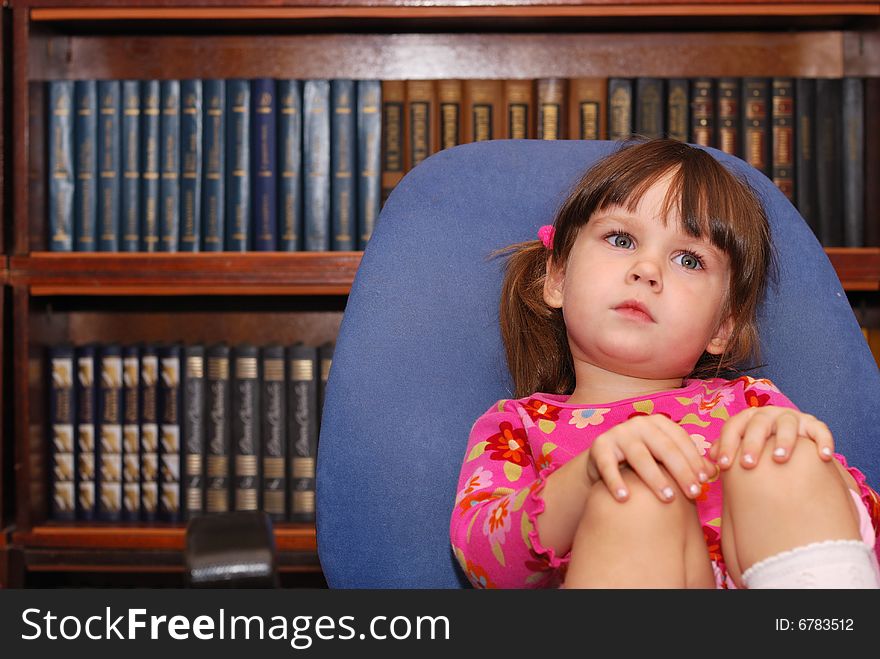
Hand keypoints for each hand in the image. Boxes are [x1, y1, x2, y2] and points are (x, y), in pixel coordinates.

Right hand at [585, 414, 714, 502]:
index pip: (681, 440)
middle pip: (664, 448)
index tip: (705, 481)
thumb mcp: (665, 459)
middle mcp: (638, 424)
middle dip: (681, 471)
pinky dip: (615, 482)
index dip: (694, 460)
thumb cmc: (643, 461)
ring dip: (655, 478)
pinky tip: (624, 498)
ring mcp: (618, 434)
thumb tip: (714, 472)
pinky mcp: (599, 447)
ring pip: (639, 456)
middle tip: (694, 493)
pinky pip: (608, 466)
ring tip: (667, 498)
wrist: (602, 462)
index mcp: (658, 423)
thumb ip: (688, 463)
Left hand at [710, 406, 834, 469]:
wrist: (789, 443)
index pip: (733, 427)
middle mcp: (768, 414)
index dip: (726, 445)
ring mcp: (791, 418)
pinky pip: (820, 430)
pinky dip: (823, 441)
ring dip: (783, 440)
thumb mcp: (741, 446)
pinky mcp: (813, 425)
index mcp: (747, 418)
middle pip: (758, 424)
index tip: (723, 466)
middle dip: (752, 443)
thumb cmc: (758, 447)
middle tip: (748, 464)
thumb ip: (726, 449)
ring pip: (787, 424)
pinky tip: (824, 456)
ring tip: (779, 458)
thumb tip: (712, 457)